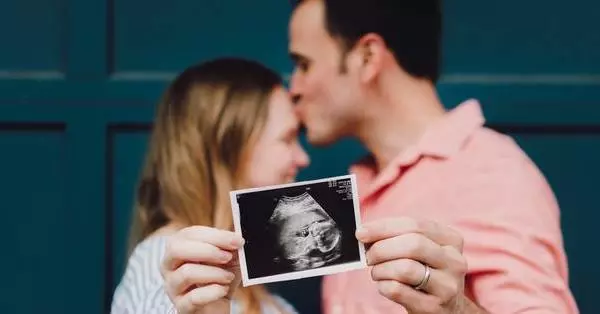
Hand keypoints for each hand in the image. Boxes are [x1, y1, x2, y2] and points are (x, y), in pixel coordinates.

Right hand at [160, 226, 244, 313]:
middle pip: (176, 249)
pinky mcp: (181, 306)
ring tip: (228, 276)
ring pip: (186, 273)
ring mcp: (172, 287)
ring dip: (214, 273)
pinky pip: (193, 297)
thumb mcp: (227, 259)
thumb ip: (229, 246)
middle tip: (228, 256)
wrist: (216, 307)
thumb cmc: (219, 277)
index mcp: (178, 247)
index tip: (237, 240)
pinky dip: (213, 292)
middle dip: (207, 250)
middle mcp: (168, 265)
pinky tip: (223, 289)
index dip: (215, 235)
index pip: (189, 234)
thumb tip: (237, 237)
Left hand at [356, 217, 474, 313]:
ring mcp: (447, 286)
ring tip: (377, 272)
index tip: (361, 233)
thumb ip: (400, 237)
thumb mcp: (423, 252)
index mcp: (451, 239)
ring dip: (381, 269)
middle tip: (368, 256)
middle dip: (382, 249)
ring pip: (405, 268)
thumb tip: (365, 233)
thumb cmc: (427, 273)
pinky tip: (383, 285)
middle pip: (412, 245)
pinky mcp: (433, 307)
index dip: (384, 227)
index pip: (414, 225)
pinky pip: (398, 290)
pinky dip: (383, 286)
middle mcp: (454, 261)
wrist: (448, 310)